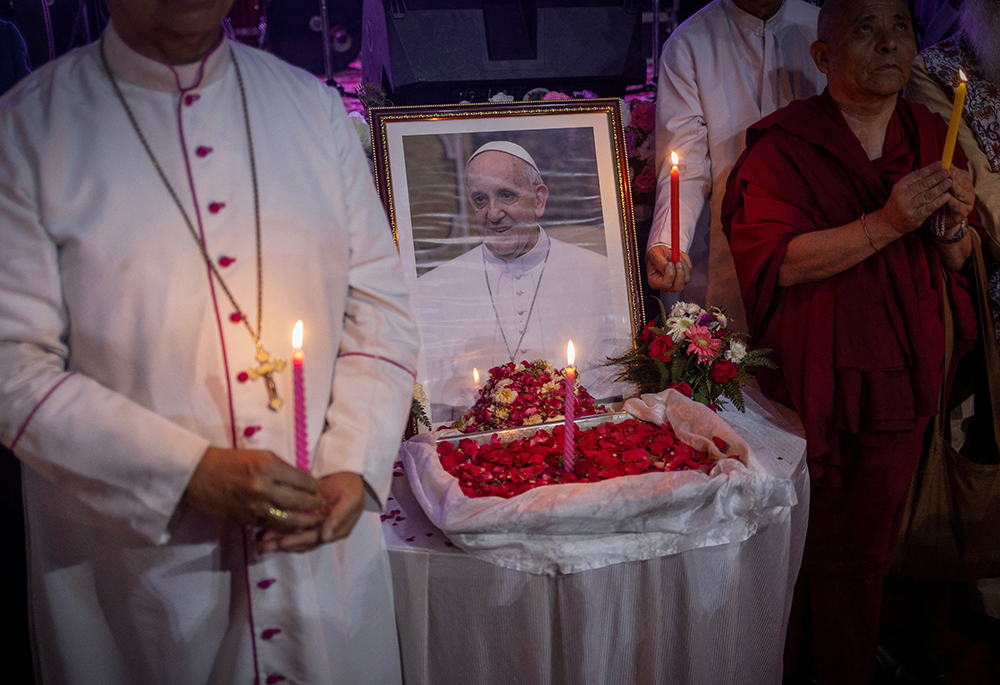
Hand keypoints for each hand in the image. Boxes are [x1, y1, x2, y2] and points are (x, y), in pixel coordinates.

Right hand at [185, 447, 324, 532]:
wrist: (198, 475)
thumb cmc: (229, 461)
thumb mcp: (259, 456)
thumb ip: (282, 467)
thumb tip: (304, 478)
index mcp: (268, 467)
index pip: (301, 479)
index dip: (313, 486)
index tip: (319, 489)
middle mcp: (263, 487)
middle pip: (298, 500)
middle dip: (314, 504)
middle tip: (322, 505)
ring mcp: (255, 506)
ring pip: (288, 518)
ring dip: (304, 520)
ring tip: (315, 520)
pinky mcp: (247, 519)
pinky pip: (271, 526)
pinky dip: (285, 528)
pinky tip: (295, 527)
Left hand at [256, 471, 365, 553]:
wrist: (347, 473)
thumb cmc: (351, 485)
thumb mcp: (351, 498)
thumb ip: (340, 517)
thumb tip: (325, 537)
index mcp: (337, 530)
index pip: (315, 539)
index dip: (298, 541)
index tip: (283, 542)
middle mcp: (325, 532)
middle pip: (302, 542)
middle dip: (282, 545)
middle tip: (264, 546)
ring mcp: (314, 526)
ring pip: (294, 538)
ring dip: (277, 541)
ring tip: (260, 543)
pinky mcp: (305, 518)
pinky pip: (291, 528)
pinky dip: (278, 531)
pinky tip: (263, 533)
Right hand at [647, 245, 692, 291]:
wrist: (661, 252)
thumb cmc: (656, 254)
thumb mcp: (654, 254)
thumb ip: (660, 262)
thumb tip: (670, 266)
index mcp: (655, 282)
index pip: (665, 284)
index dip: (670, 274)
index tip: (670, 263)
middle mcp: (666, 286)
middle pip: (678, 287)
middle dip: (680, 273)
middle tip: (678, 262)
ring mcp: (676, 283)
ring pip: (686, 279)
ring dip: (684, 265)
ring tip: (676, 256)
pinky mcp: (683, 278)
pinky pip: (689, 271)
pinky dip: (686, 262)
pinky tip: (679, 258)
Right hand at [880, 162, 952, 234]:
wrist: (889, 223)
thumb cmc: (898, 204)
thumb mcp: (902, 190)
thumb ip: (915, 182)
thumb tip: (934, 170)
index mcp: (900, 186)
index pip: (917, 175)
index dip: (930, 169)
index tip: (941, 164)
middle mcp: (903, 196)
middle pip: (923, 184)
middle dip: (937, 177)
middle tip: (948, 172)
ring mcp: (909, 207)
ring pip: (927, 195)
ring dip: (940, 188)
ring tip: (950, 182)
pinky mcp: (915, 217)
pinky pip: (929, 207)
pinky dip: (939, 201)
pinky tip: (947, 196)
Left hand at [942, 166, 974, 230]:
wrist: (944, 220)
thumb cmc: (943, 200)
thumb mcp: (943, 187)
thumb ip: (945, 177)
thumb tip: (943, 162)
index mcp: (964, 183)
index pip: (960, 174)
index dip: (954, 170)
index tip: (947, 165)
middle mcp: (968, 192)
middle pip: (962, 183)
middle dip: (954, 177)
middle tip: (948, 172)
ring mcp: (967, 203)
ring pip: (961, 194)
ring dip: (955, 188)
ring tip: (950, 182)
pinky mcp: (962, 213)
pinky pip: (957, 206)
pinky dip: (952, 201)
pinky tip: (947, 197)